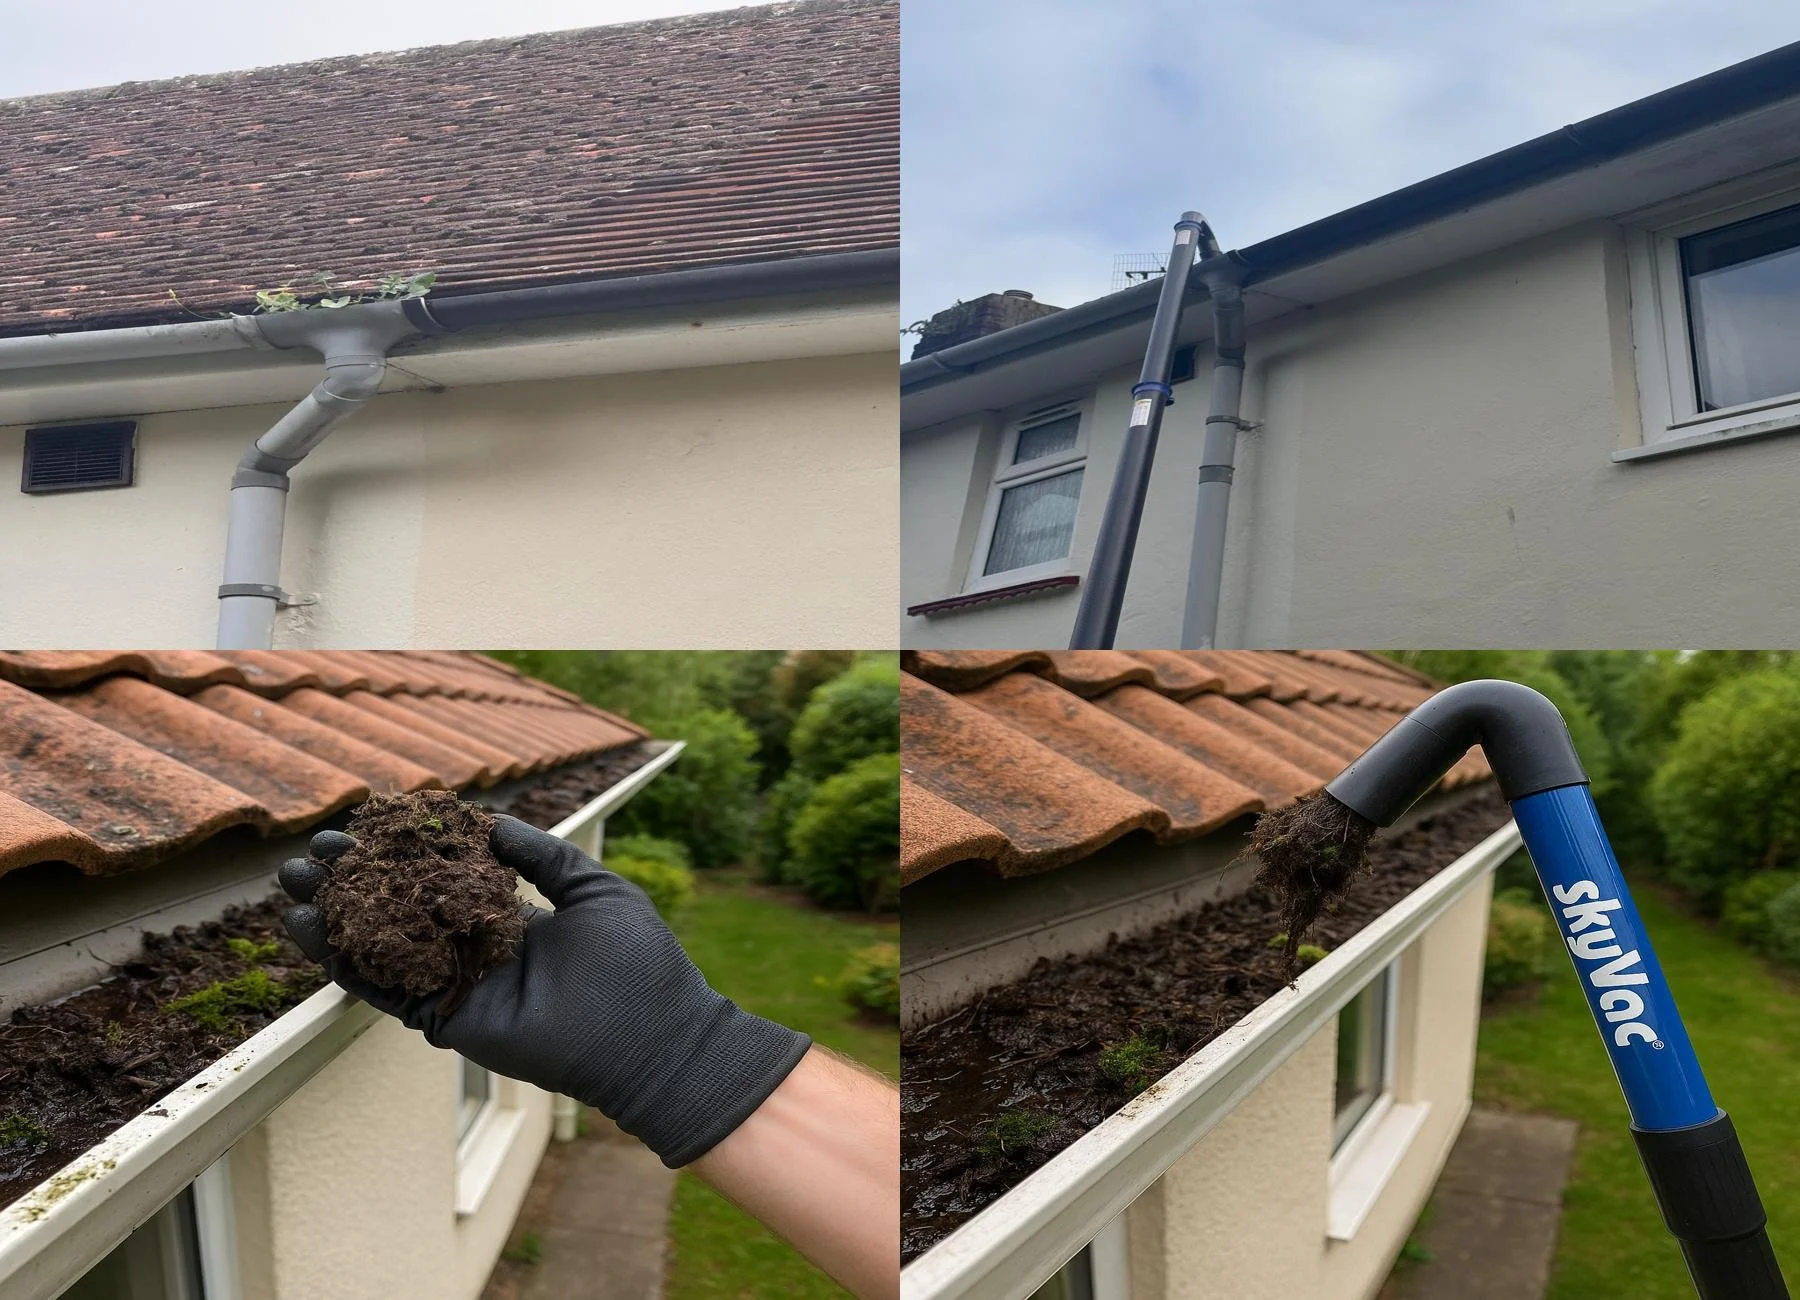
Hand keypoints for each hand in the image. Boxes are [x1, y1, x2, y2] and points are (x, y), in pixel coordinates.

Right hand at [279, 814, 809, 1167]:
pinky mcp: (452, 1021)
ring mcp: (461, 987)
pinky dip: (350, 965)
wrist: (656, 1035)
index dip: (402, 856)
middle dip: (354, 883)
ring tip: (291, 888)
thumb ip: (540, 854)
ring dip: (336, 921)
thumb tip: (490, 820)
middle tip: (309, 854)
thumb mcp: (591, 887)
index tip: (363, 825)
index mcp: (510, 920)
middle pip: (401, 912)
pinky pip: (393, 991)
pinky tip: (313, 933)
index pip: (442, 882)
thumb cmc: (639, 962)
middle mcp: (477, 952)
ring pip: (385, 951)